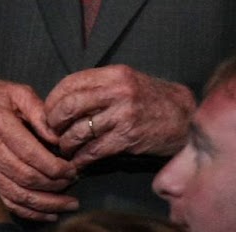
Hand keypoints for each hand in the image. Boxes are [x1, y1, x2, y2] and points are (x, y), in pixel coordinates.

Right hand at [0, 78, 77, 220]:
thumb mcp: (18, 92)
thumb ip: (39, 112)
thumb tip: (57, 139)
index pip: (30, 153)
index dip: (54, 166)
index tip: (72, 169)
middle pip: (25, 177)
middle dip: (54, 185)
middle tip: (73, 183)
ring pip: (16, 194)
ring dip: (45, 203)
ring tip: (67, 205)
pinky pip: (5, 202)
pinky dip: (28, 212)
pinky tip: (47, 213)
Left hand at [42, 65, 194, 165]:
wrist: (186, 118)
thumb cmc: (153, 100)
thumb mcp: (128, 81)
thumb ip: (101, 87)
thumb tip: (66, 99)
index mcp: (114, 74)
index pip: (71, 83)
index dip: (53, 99)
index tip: (49, 112)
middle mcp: (118, 91)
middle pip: (69, 105)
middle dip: (53, 122)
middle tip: (52, 132)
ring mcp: (123, 115)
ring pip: (79, 131)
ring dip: (66, 144)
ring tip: (65, 149)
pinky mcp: (128, 138)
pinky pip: (94, 150)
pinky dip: (81, 159)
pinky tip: (79, 162)